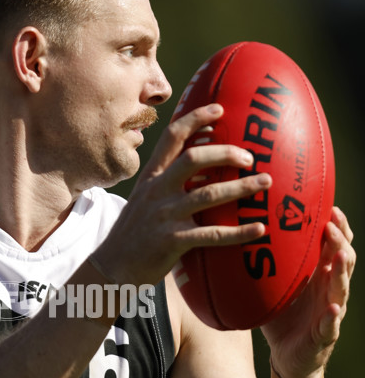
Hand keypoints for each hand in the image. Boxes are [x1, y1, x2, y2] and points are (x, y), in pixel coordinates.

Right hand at [94, 104, 271, 285]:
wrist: (111, 269)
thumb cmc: (133, 235)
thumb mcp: (143, 200)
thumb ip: (166, 182)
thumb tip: (202, 168)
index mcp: (151, 178)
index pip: (172, 137)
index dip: (196, 119)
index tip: (219, 108)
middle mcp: (157, 191)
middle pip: (194, 158)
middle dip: (226, 152)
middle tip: (250, 157)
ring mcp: (165, 216)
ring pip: (209, 194)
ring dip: (241, 187)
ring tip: (265, 182)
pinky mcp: (172, 241)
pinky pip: (212, 234)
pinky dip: (239, 232)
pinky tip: (259, 228)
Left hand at [262, 207, 355, 377]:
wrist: (288, 357)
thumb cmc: (282, 318)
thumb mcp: (273, 288)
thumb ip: (264, 266)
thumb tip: (234, 239)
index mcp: (320, 275)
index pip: (334, 246)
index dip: (337, 227)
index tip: (330, 206)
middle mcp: (330, 289)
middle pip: (344, 259)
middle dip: (340, 241)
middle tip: (332, 224)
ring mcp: (332, 311)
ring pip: (342, 287)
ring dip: (342, 270)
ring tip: (339, 255)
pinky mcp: (325, 334)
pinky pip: (331, 324)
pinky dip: (333, 316)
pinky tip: (333, 308)